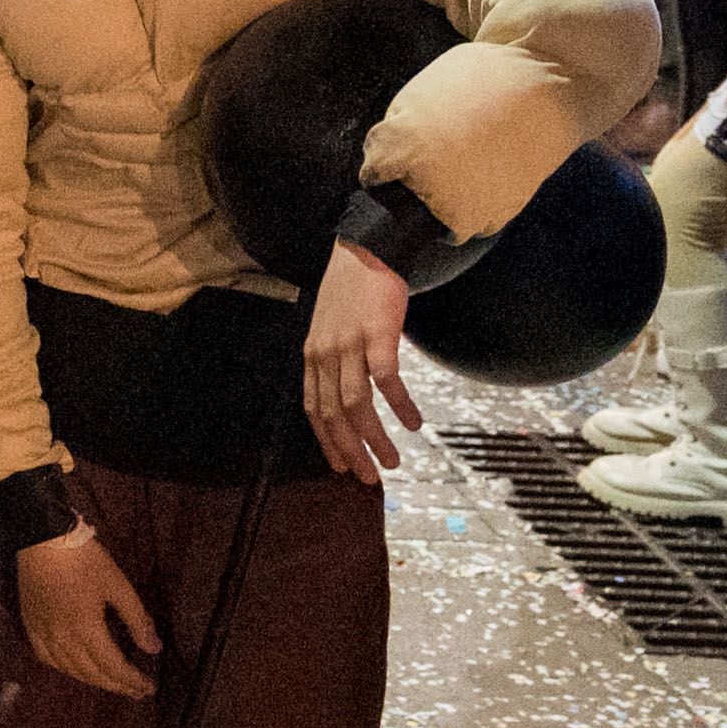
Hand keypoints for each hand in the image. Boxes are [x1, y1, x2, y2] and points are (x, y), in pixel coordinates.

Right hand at [15, 527, 157, 697]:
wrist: (42, 539)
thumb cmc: (84, 560)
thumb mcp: (118, 586)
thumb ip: (136, 620)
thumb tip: (154, 648)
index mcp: (87, 630)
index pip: (113, 667)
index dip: (132, 681)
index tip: (149, 688)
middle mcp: (63, 639)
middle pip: (92, 673)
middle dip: (117, 685)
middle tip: (136, 692)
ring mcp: (43, 633)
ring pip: (70, 670)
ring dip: (93, 680)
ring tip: (110, 683)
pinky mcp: (31, 625)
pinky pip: (46, 658)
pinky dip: (64, 668)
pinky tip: (73, 668)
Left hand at [300, 240, 418, 481]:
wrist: (366, 250)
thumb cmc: (351, 293)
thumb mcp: (329, 329)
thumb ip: (333, 362)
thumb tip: (345, 399)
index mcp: (312, 356)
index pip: (314, 410)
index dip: (327, 441)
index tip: (341, 467)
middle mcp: (325, 354)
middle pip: (334, 415)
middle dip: (351, 451)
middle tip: (370, 477)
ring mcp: (349, 345)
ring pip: (357, 405)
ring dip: (375, 438)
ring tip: (394, 460)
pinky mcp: (376, 335)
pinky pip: (387, 380)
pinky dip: (400, 406)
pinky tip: (413, 423)